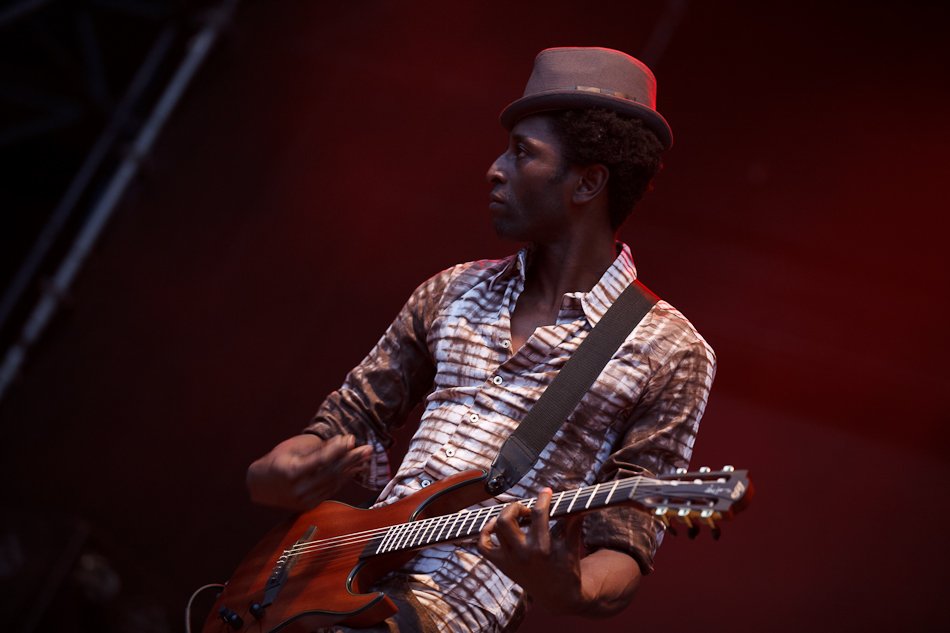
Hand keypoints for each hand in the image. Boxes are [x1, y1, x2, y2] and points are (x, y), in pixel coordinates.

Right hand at [246, 434, 372, 510]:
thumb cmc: (277, 460)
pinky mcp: (310, 505)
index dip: (338, 449)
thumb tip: (344, 442)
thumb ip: (318, 448)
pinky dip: (345, 478)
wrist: (261, 485)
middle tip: (368, 448)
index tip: (351, 438)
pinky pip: (331, 489)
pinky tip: (356, 469)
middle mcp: (298, 490)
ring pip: (334, 482)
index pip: (321, 460)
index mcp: (291, 472)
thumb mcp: (293, 448)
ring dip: (352, 469)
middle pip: (331, 473)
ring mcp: (304, 500)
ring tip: (366, 457)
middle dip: (352, 459)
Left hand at [477, 488, 585, 612]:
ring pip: (495, 529)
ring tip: (515, 515)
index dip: (542, 498)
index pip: (538, 514)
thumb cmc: (567, 569)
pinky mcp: (502, 565)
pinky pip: (483, 546)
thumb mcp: (573, 546)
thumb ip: (573, 523)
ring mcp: (509, 560)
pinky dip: (485, 532)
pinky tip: (496, 526)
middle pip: (506, 519)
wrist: (557, 597)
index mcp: (542, 547)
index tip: (546, 492)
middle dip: (516, 507)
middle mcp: (522, 553)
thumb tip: (577, 503)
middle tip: (527, 509)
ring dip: (503, 516)